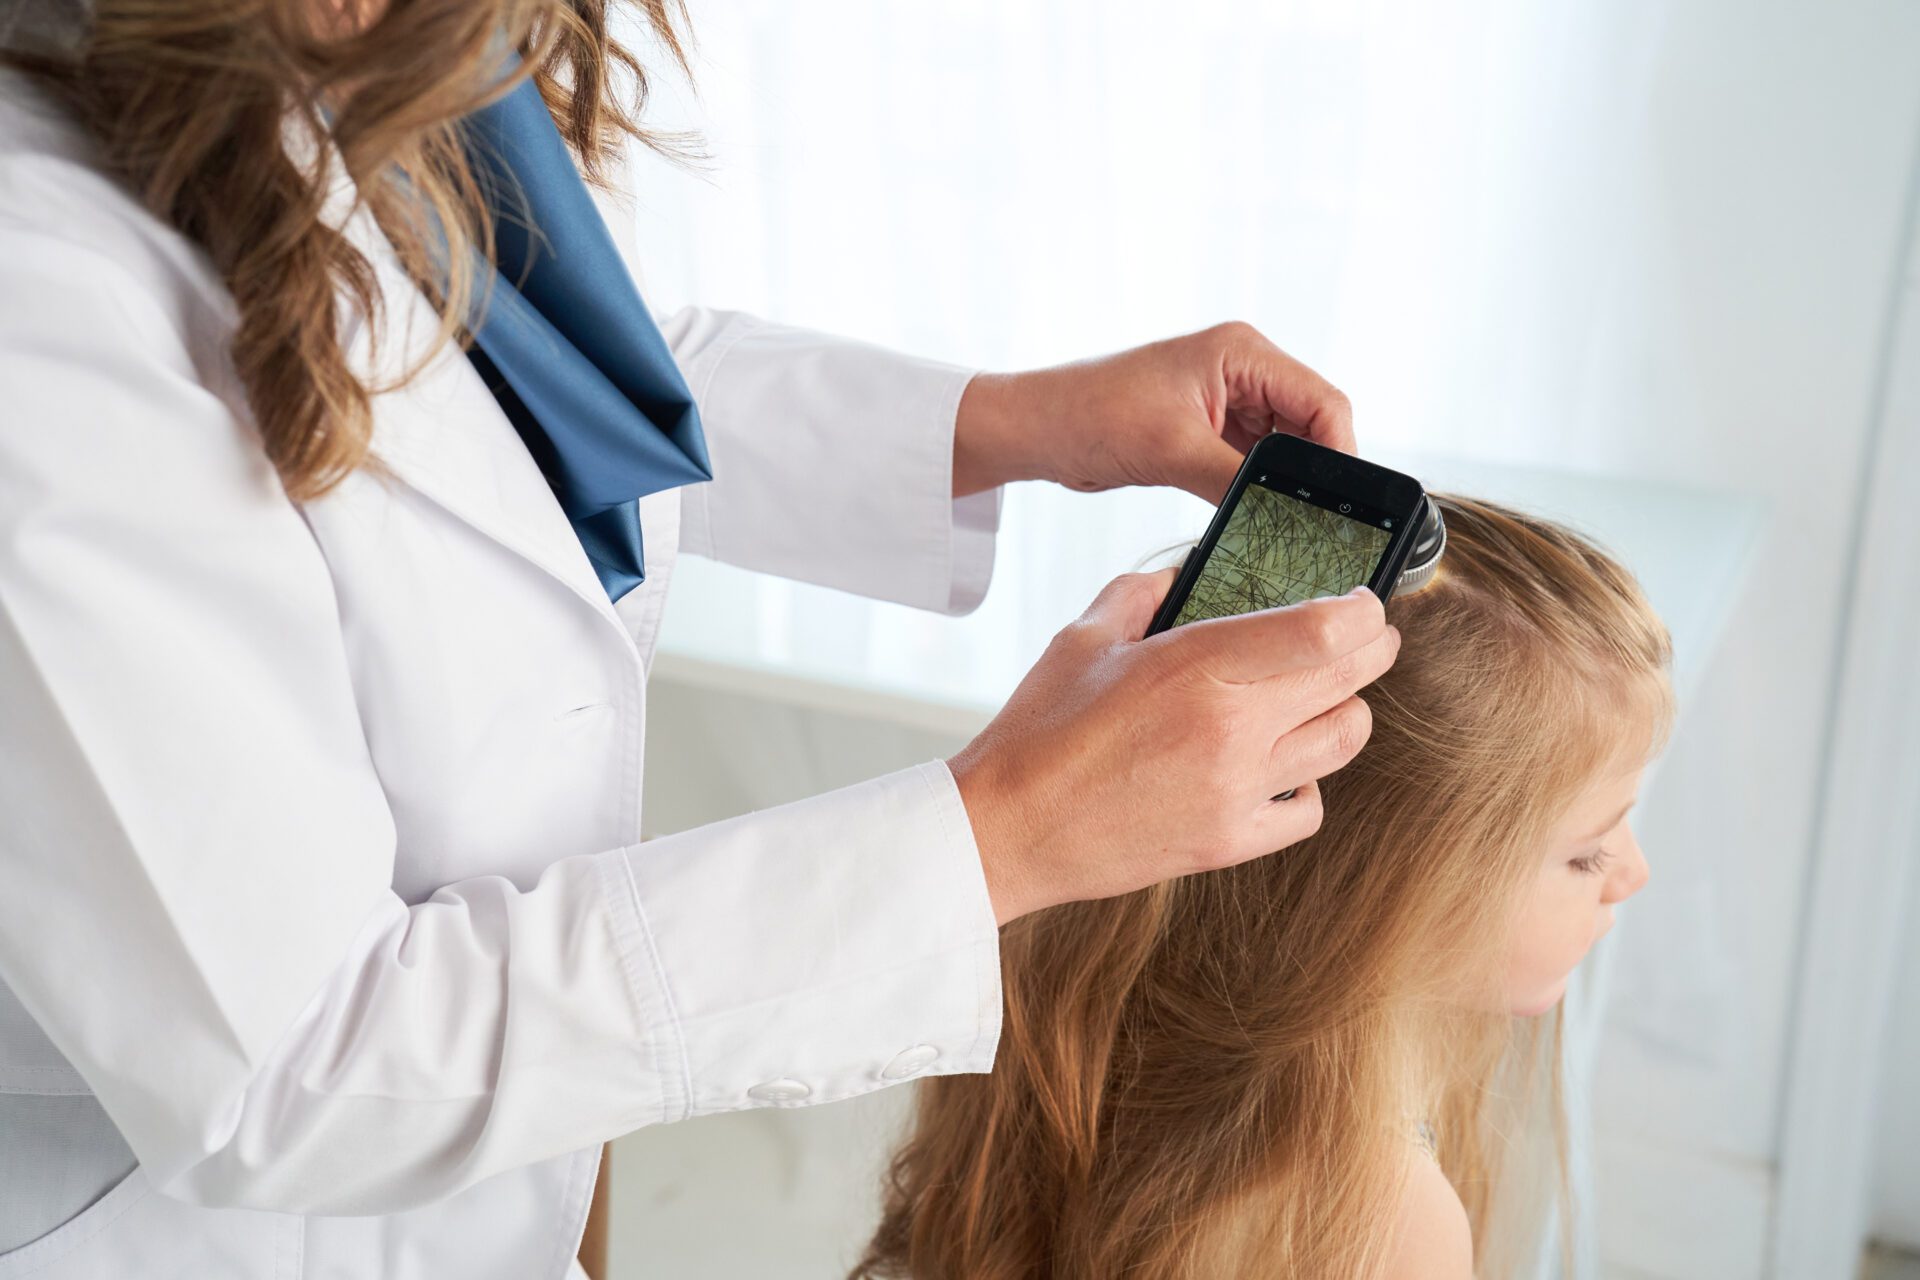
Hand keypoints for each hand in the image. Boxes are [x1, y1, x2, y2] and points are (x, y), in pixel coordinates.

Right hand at [948, 566, 1398, 924]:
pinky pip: (1309, 808)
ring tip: (1321, 700)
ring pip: (1343, 741)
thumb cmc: (1038, 733)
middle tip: (1368, 639)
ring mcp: (1236, 790)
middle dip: (1373, 650)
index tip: (1365, 602)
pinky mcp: (1230, 842)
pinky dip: (1308, 784)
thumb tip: (1183, 574)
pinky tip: (1280, 768)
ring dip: (1344, 711)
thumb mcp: (1083, 639)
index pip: (1325, 631)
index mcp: (1196, 665)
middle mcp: (1230, 728)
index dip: (1363, 610)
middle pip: (1349, 680)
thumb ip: (1142, 593)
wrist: (1007, 829)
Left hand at [952, 321, 1355, 504]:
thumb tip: (1286, 514)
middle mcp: (1243, 370)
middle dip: (1316, 472)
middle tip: (1321, 524)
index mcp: (1242, 352)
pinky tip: (1260, 518)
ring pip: (1285, 450)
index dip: (1340, 452)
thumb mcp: (1171, 450)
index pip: (1323, 401)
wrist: (1036, 429)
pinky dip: (1258, 489)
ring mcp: (1227, 402)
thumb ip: (1236, 478)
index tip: (1342, 503)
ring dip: (1286, 484)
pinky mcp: (1208, 432)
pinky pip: (1253, 463)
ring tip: (1290, 525)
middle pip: (1311, 425)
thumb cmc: (1089, 415)